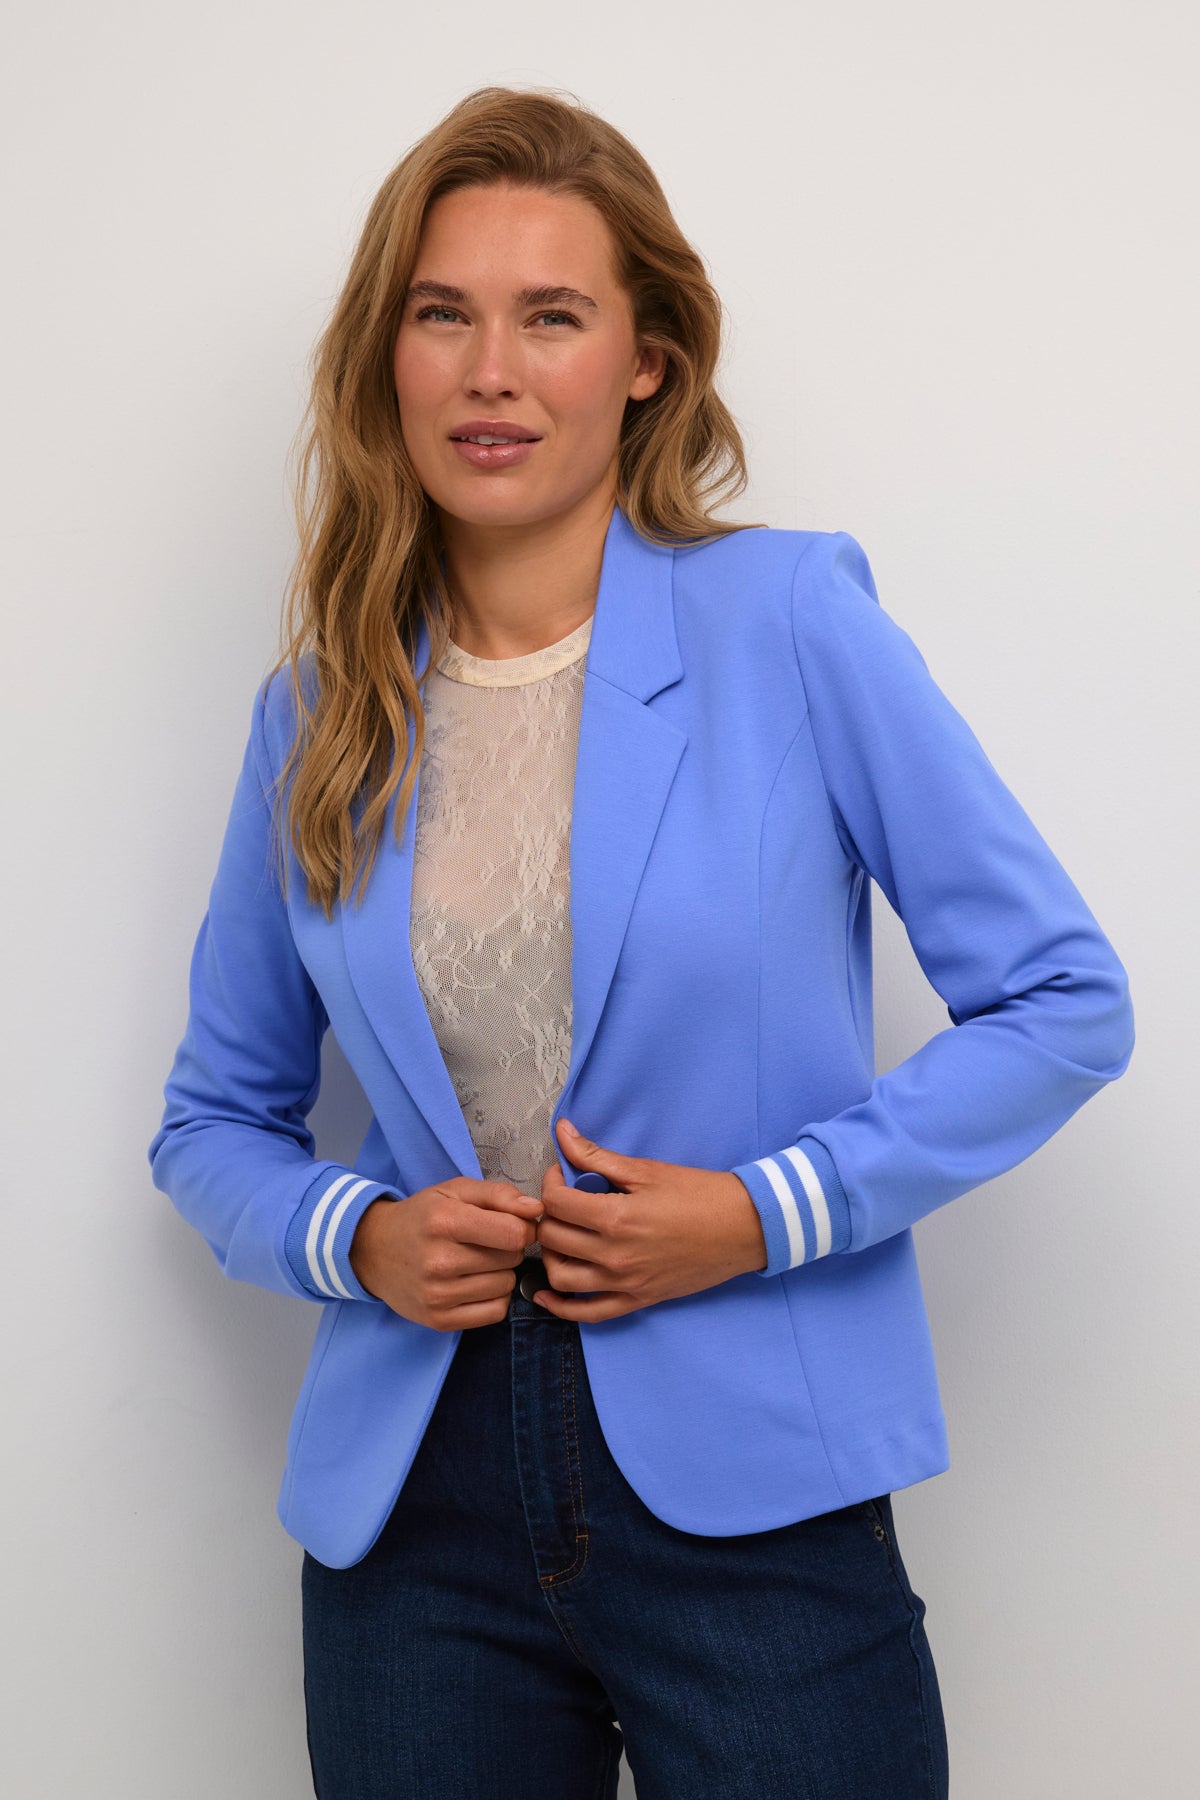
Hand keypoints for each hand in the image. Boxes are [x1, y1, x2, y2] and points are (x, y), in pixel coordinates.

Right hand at [348, 1177, 544, 1329]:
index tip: (512, 1225)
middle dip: (508, 1248)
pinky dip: (494, 1298)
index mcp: (445, 1222)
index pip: (514, 1234)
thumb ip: (499, 1194)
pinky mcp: (439, 1320)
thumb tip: (536, 1209)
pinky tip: (475, 1283)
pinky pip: (495, 1312)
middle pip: (512, 1259)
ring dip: (501, 1273)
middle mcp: (439, 1261)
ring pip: (506, 1286)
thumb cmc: (422, 1216)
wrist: (373, 1250)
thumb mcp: (455, 1191)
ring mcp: (437, 1295)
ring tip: (477, 1262)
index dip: (523, 1228)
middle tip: (485, 1242)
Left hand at [530, 1118, 767, 1320]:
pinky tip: (547, 1293)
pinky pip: (588, 1314)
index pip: (555, 1203)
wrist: (743, 1228)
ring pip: (561, 1277)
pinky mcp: (637, 1300)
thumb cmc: (699, 1194)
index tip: (561, 1175)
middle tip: (561, 1202)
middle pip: (553, 1238)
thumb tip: (562, 1132)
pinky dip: (561, 1307)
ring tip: (561, 1237)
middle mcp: (615, 1256)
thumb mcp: (647, 1170)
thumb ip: (598, 1156)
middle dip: (547, 1216)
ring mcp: (625, 1283)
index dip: (550, 1183)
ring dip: (550, 1256)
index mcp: (616, 1218)